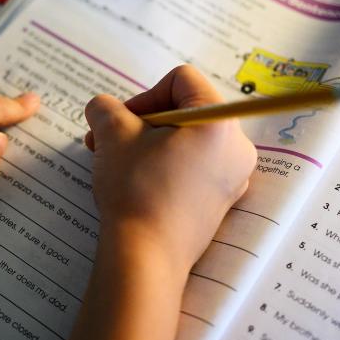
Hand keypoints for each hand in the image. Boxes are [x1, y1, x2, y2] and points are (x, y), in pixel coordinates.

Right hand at [84, 65, 255, 274]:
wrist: (146, 258)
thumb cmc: (136, 191)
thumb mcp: (112, 136)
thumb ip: (105, 108)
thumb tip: (102, 107)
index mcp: (217, 122)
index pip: (181, 80)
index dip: (144, 95)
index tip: (121, 123)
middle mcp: (237, 146)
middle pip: (186, 109)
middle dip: (143, 121)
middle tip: (110, 140)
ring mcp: (234, 176)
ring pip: (188, 139)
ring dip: (149, 143)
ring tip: (116, 161)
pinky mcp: (222, 200)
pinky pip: (194, 166)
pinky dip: (166, 165)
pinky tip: (137, 182)